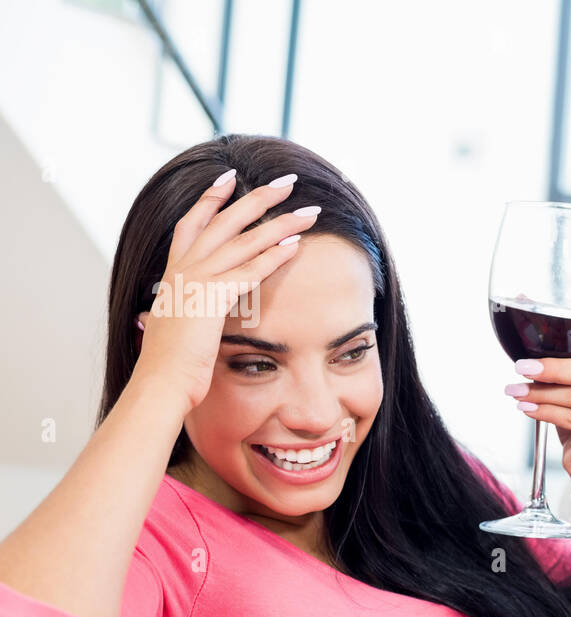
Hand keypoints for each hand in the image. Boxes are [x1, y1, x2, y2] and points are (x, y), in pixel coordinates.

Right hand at [132, 170, 319, 413]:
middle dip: (258, 197)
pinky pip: (249, 270)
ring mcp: (196, 281)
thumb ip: (182, 310)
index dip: (212, 198)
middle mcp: (183, 269)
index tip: (230, 177)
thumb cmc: (169, 364)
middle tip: (286, 180)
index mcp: (173, 273)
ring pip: (244, 240)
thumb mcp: (174, 326)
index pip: (192, 224)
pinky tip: (297, 244)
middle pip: (225, 220)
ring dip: (280, 223)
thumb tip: (178, 312)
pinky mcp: (211, 299)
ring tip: (309, 211)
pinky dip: (274, 256)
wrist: (159, 383)